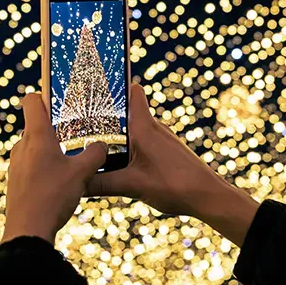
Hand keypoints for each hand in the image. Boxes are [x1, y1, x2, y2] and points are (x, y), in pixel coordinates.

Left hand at [3, 93, 107, 242]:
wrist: (28, 229)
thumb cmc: (53, 196)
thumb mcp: (82, 173)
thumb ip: (95, 154)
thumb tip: (101, 145)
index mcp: (37, 136)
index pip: (31, 101)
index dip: (43, 95)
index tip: (59, 97)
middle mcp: (22, 145)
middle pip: (37, 125)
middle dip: (56, 127)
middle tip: (76, 131)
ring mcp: (16, 163)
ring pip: (35, 146)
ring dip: (52, 149)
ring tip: (71, 159)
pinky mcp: (16, 179)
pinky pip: (31, 163)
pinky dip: (45, 165)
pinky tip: (59, 180)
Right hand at [85, 84, 259, 244]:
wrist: (209, 198)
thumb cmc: (176, 186)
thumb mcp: (132, 186)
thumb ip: (101, 184)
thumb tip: (76, 183)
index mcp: (144, 127)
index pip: (133, 92)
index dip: (116, 86)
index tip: (97, 88)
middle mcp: (155, 128)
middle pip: (128, 112)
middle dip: (108, 118)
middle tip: (83, 126)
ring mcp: (163, 139)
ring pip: (136, 130)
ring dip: (120, 137)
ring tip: (99, 150)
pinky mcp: (168, 152)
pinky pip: (144, 143)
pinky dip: (132, 149)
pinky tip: (123, 166)